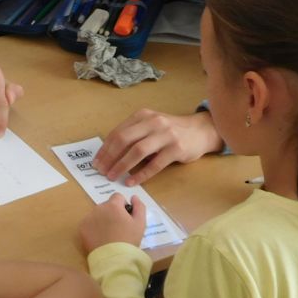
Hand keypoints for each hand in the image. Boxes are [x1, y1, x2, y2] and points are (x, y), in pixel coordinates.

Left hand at [78, 194, 145, 254]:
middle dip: (112, 213)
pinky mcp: (82, 228)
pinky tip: (100, 238)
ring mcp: (88, 218)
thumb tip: (133, 197)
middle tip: (118, 228)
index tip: (125, 217)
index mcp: (113, 205)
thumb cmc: (129, 239)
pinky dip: (94, 228)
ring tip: (109, 234)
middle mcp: (98, 208)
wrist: (114, 258)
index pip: (117, 197)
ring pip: (97, 214)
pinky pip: (89, 223)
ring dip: (102, 219)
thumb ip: (139, 207)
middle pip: (106, 205)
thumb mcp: (140, 223)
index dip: (122, 206)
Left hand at [94, 109, 223, 185]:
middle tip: (101, 170)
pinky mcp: (176, 149)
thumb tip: (110, 154)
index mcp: (143, 116)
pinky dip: (141, 174)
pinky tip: (131, 181)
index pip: (118, 132)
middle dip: (109, 157)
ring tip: (113, 176)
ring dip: (122, 165)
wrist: (201, 131)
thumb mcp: (151, 125)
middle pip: (124, 139)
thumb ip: (134, 134)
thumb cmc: (171, 131)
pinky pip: (155, 164)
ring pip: (138, 151)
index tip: (96, 162)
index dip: (105, 148)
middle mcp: (153, 122)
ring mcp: (166, 135)